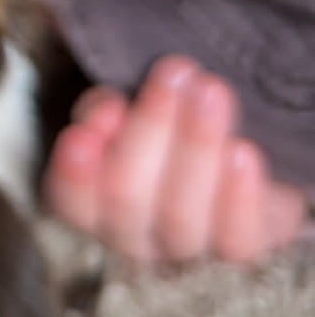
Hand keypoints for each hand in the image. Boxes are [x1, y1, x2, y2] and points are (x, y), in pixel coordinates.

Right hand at [44, 56, 308, 262]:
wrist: (245, 148)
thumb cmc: (172, 114)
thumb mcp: (130, 98)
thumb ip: (106, 99)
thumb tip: (91, 79)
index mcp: (94, 200)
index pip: (70, 198)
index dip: (78, 169)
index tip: (97, 118)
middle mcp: (133, 233)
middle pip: (127, 198)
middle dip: (150, 129)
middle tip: (177, 70)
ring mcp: (185, 246)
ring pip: (180, 216)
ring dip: (194, 147)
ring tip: (211, 91)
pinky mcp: (239, 245)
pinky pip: (236, 237)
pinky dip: (237, 195)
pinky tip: (242, 151)